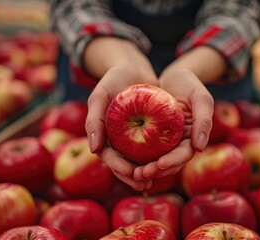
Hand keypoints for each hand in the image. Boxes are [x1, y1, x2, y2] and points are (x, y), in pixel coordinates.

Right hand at [85, 64, 156, 190]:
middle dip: (132, 177)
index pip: (108, 157)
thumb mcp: (100, 95)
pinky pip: (151, 149)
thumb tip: (93, 150)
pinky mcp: (146, 133)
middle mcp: (116, 139)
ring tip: (154, 181)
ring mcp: (131, 138)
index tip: (131, 172)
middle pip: (122, 164)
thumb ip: (93, 119)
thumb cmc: (113, 79)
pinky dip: (156, 158)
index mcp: (102, 135)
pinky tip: (167, 164)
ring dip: (144, 173)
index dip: (118, 167)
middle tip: (144, 184)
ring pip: (137, 160)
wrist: (133, 68)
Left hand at [133, 68, 213, 180]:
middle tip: (140, 174)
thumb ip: (204, 120)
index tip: (160, 164)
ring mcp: (163, 142)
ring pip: (153, 161)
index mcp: (192, 139)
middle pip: (167, 164)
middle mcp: (177, 144)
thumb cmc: (190, 85)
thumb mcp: (201, 98)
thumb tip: (199, 148)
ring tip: (132, 173)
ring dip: (144, 169)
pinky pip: (141, 150)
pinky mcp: (149, 136)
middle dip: (155, 171)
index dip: (172, 162)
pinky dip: (134, 158)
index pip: (183, 155)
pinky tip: (122, 161)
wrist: (173, 77)